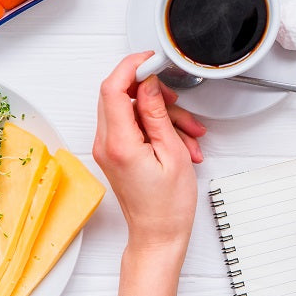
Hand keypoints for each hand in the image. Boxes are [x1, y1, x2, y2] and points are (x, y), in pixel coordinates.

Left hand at [93, 52, 206, 256]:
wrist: (159, 235)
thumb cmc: (168, 206)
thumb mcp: (172, 153)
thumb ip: (157, 114)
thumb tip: (149, 85)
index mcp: (119, 143)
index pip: (114, 88)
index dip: (132, 67)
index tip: (151, 60)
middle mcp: (106, 144)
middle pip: (120, 95)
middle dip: (152, 92)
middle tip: (175, 100)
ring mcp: (108, 149)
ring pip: (132, 111)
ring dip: (162, 115)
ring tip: (188, 135)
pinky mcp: (116, 153)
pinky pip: (134, 127)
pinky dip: (157, 128)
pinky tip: (180, 143)